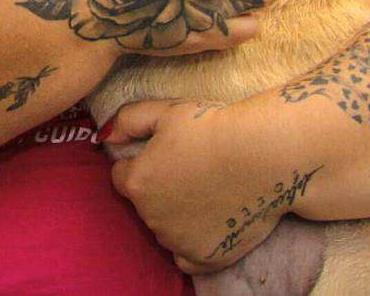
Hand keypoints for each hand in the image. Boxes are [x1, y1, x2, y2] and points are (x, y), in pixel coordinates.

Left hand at [105, 98, 317, 274]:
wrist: (263, 155)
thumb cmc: (212, 127)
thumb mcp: (164, 111)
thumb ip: (127, 121)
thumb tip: (106, 136)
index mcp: (137, 182)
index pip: (121, 176)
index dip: (140, 163)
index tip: (163, 155)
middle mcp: (151, 216)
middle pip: (144, 203)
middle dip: (158, 188)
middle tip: (189, 168)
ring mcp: (178, 240)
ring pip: (165, 228)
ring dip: (175, 214)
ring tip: (205, 189)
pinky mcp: (205, 257)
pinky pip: (185, 256)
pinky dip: (191, 243)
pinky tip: (206, 221)